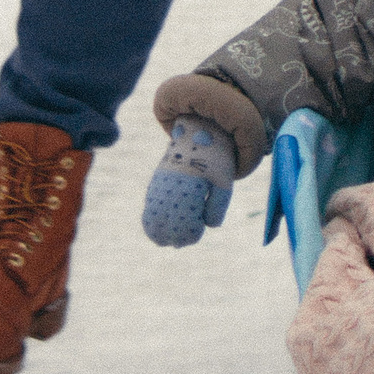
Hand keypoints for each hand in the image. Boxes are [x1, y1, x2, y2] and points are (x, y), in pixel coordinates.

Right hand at [144, 118, 237, 246]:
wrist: (197, 132)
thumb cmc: (216, 159)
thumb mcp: (224, 179)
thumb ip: (218, 204)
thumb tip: (210, 225)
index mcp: (190, 184)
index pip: (184, 218)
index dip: (189, 233)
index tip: (196, 234)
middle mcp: (172, 184)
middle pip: (165, 222)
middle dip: (174, 236)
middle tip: (183, 242)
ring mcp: (162, 183)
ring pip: (153, 215)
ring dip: (160, 231)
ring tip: (170, 240)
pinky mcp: (157, 182)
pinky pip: (149, 206)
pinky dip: (152, 221)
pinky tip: (158, 232)